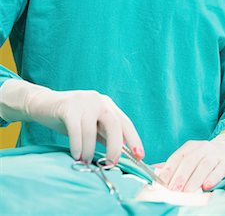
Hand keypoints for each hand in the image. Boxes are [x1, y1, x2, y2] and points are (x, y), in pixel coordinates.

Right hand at [0, 79, 143, 163]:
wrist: (43, 104)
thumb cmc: (69, 118)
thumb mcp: (90, 126)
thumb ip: (104, 136)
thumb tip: (120, 153)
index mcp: (107, 104)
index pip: (125, 122)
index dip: (133, 139)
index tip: (140, 156)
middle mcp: (98, 100)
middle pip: (114, 124)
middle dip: (115, 147)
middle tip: (111, 163)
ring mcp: (83, 101)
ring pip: (92, 130)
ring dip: (89, 150)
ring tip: (85, 161)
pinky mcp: (68, 106)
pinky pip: (76, 129)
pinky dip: (77, 145)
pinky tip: (76, 154)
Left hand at [158, 135, 224, 191]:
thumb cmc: (205, 157)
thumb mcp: (190, 157)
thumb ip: (174, 164)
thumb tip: (154, 169)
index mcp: (190, 146)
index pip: (177, 157)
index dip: (169, 169)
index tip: (162, 182)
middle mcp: (202, 148)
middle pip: (189, 161)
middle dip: (180, 176)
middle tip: (173, 189)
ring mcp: (215, 154)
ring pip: (204, 165)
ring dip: (194, 179)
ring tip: (187, 191)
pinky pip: (219, 170)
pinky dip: (212, 178)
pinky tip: (206, 186)